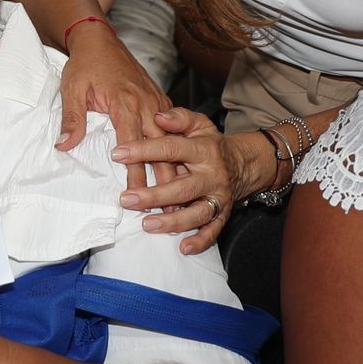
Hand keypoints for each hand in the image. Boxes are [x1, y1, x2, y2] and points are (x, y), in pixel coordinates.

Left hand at [57, 24, 168, 192]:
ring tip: (179, 196)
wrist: (99, 39)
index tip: (137, 198)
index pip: (133, 147)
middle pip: (160, 149)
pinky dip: (178, 149)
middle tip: (168, 208)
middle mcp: (146, 105)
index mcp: (125, 104)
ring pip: (171, 141)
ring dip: (175, 168)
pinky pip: (173, 128)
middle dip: (165, 179)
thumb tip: (65, 146)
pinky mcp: (160, 100)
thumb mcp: (73, 89)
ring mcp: (156, 102)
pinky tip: (182, 168)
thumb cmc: (85, 64)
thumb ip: (72, 119)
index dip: (136, 174)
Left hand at [110, 108, 268, 254]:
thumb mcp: (199, 124)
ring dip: (172, 222)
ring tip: (147, 224)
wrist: (244, 163)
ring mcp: (218, 197)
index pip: (171, 149)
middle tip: (127, 200)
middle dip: (154, 195)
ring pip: (196, 213)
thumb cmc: (211, 143)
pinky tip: (183, 247)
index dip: (144, 150)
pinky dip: (201, 240)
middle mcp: (212, 175)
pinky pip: (214, 230)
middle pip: (182, 188)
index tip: (118, 154)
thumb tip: (158, 116)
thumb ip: (179, 118)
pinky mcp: (224, 214)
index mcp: (203, 150)